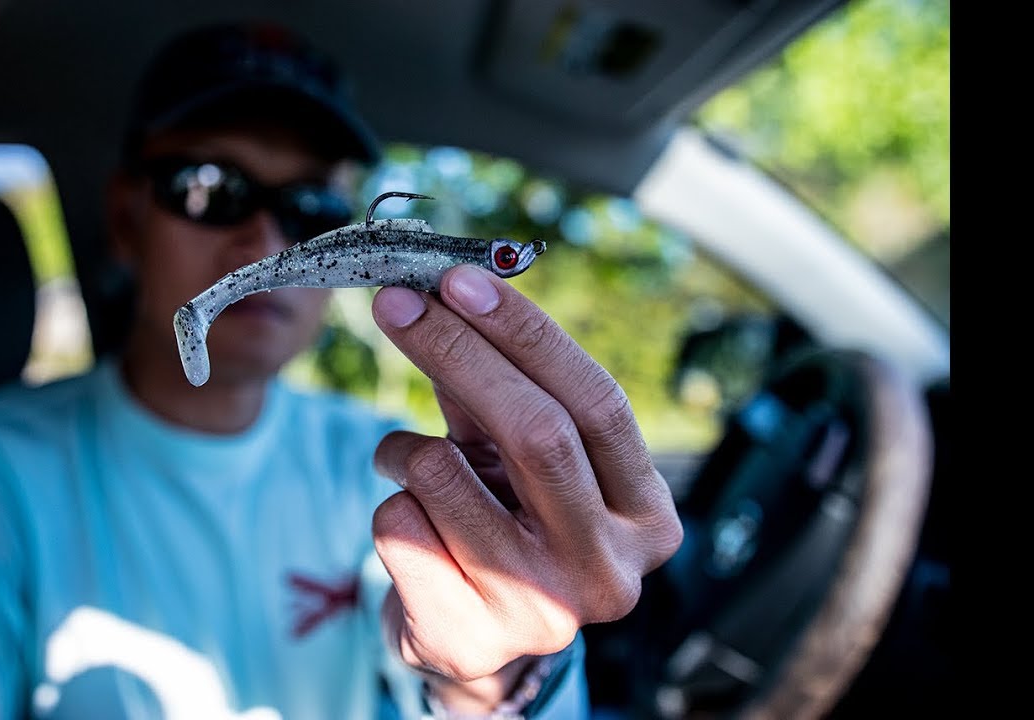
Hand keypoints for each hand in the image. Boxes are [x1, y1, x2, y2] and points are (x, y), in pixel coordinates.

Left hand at [369, 263, 683, 708]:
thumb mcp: (516, 457)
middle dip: (455, 351)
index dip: (526, 332)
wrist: (470, 642)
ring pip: (444, 476)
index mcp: (646, 516)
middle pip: (536, 430)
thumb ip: (496, 386)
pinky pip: (398, 526)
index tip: (461, 280)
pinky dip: (387, 502)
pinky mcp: (468, 637)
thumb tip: (447, 292)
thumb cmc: (502, 526)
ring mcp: (542, 612)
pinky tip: (410, 524)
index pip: (598, 402)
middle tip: (395, 303)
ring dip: (405, 448)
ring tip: (411, 465)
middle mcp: (610, 570)